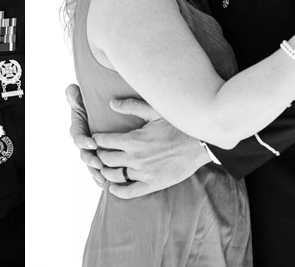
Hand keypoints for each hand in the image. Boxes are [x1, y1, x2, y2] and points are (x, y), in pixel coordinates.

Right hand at [66, 84, 105, 187]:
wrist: (103, 107)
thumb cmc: (92, 102)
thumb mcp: (84, 97)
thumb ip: (76, 95)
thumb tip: (71, 90)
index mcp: (80, 128)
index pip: (78, 137)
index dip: (84, 141)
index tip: (92, 143)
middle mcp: (84, 141)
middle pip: (84, 154)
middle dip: (91, 160)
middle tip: (99, 163)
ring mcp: (91, 150)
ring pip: (91, 164)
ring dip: (96, 172)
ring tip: (103, 178)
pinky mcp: (100, 155)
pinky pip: (97, 169)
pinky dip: (99, 177)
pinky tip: (105, 185)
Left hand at [92, 98, 210, 198]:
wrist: (198, 143)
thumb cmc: (176, 125)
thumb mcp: (154, 111)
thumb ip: (131, 106)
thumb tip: (111, 102)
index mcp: (132, 140)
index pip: (103, 141)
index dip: (97, 140)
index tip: (96, 139)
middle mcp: (135, 158)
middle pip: (105, 159)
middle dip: (99, 155)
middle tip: (99, 153)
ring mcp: (143, 172)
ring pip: (114, 175)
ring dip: (105, 171)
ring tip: (104, 167)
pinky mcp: (153, 184)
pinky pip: (130, 192)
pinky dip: (118, 191)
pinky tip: (113, 188)